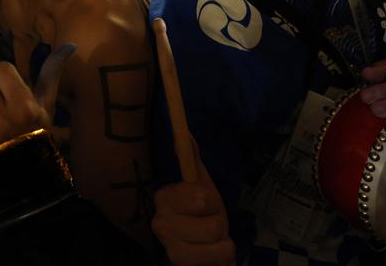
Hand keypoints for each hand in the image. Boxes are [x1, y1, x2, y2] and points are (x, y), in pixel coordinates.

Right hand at [152, 138, 234, 265]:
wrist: (205, 249)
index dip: (208, 200)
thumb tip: (185, 131)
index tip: (203, 202)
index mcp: (164, 198)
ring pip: (218, 238)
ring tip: (212, 240)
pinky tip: (212, 254)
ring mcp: (171, 248)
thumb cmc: (202, 214)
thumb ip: (192, 157)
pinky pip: (222, 256)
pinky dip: (224, 254)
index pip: (199, 198)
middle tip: (208, 223)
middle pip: (212, 222)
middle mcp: (161, 224)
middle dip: (218, 221)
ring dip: (223, 239)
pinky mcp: (181, 265)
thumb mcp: (200, 184)